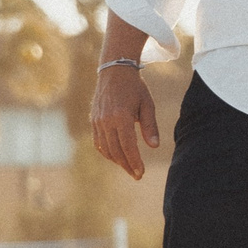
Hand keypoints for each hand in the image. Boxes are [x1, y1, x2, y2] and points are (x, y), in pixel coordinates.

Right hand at [90, 64, 160, 179]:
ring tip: (129, 168)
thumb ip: (150, 127)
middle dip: (127, 166)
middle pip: (116, 151)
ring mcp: (97, 121)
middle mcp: (106, 121)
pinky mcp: (93, 120)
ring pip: (106, 149)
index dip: (135, 162)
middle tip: (137, 175)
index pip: (128, 146)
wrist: (114, 71)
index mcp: (121, 117)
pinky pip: (98, 142)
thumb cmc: (135, 88)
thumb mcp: (147, 105)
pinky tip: (116, 157)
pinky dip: (107, 152)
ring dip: (117, 161)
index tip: (141, 173)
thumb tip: (154, 147)